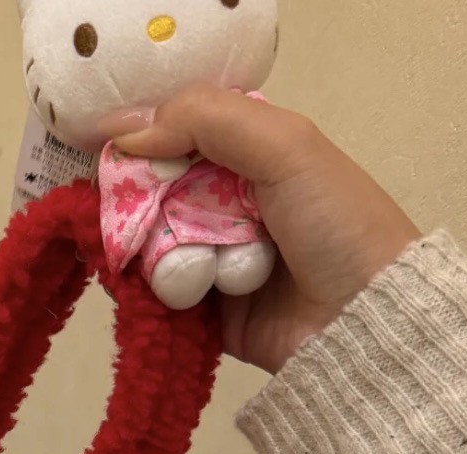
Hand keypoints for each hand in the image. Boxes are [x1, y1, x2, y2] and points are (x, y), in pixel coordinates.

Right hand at [100, 87, 420, 373]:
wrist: (362, 320)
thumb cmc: (335, 224)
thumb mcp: (286, 146)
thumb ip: (207, 120)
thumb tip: (123, 135)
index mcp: (251, 155)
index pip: (177, 136)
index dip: (140, 141)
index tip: (104, 151)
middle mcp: (226, 204)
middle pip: (153, 193)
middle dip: (134, 201)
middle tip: (126, 214)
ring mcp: (212, 259)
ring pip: (147, 245)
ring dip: (142, 250)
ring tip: (147, 256)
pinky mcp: (202, 312)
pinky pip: (154, 296)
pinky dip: (144, 292)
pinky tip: (141, 287)